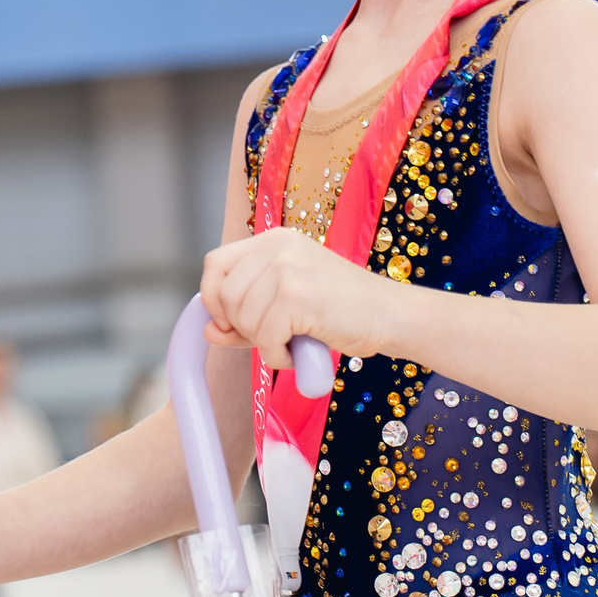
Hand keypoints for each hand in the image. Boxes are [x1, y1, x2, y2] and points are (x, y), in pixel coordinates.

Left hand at [198, 227, 393, 366]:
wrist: (389, 315)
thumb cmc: (341, 310)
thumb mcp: (286, 305)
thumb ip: (244, 316)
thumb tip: (208, 331)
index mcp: (273, 240)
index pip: (215, 264)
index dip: (214, 298)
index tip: (230, 322)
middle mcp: (277, 247)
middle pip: (224, 295)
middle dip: (241, 326)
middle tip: (274, 336)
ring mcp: (286, 268)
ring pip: (242, 318)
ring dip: (263, 344)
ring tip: (293, 343)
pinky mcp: (296, 295)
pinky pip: (265, 338)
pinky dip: (278, 356)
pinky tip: (299, 353)